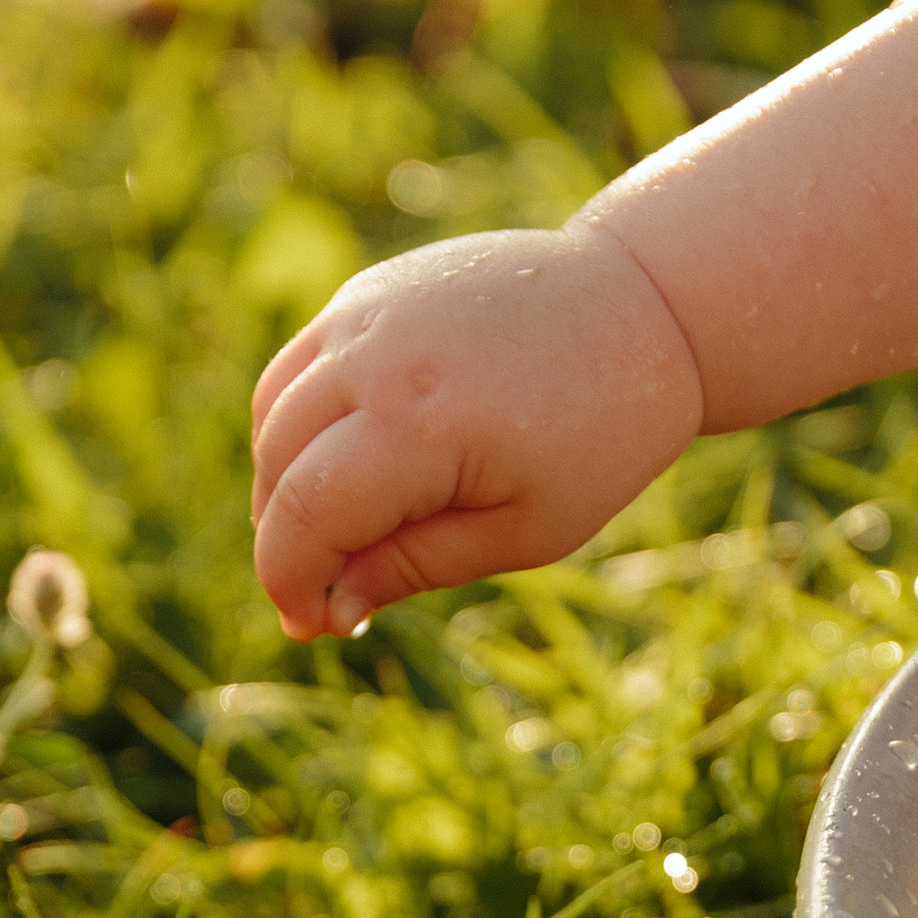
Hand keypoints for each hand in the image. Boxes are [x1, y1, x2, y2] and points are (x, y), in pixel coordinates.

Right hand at [250, 219, 704, 638]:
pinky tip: (349, 466)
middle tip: (328, 593)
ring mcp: (367, 311)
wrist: (644, 309)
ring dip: (284, 483)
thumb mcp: (523, 531)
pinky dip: (300, 424)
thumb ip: (413, 567)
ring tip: (339, 534)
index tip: (313, 626)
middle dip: (286, 540)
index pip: (304, 516)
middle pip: (277, 465)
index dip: (291, 583)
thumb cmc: (600, 436)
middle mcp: (377, 354)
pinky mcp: (369, 291)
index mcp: (420, 423)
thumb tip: (325, 612)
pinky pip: (300, 368)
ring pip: (274, 413)